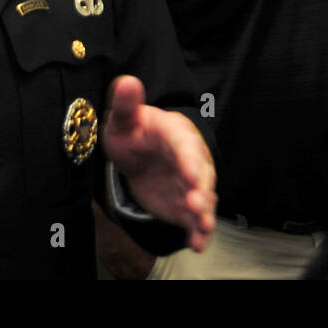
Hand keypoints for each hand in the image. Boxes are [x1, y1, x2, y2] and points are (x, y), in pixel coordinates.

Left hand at [101, 75, 215, 251]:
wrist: (138, 154)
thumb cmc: (132, 132)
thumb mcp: (123, 119)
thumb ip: (126, 104)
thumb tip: (127, 81)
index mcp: (176, 134)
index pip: (185, 146)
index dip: (189, 161)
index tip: (191, 175)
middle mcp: (190, 159)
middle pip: (201, 174)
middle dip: (201, 190)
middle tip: (197, 205)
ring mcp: (190, 184)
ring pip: (203, 198)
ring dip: (204, 213)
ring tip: (202, 229)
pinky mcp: (186, 205)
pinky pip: (194, 219)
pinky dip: (198, 232)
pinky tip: (197, 246)